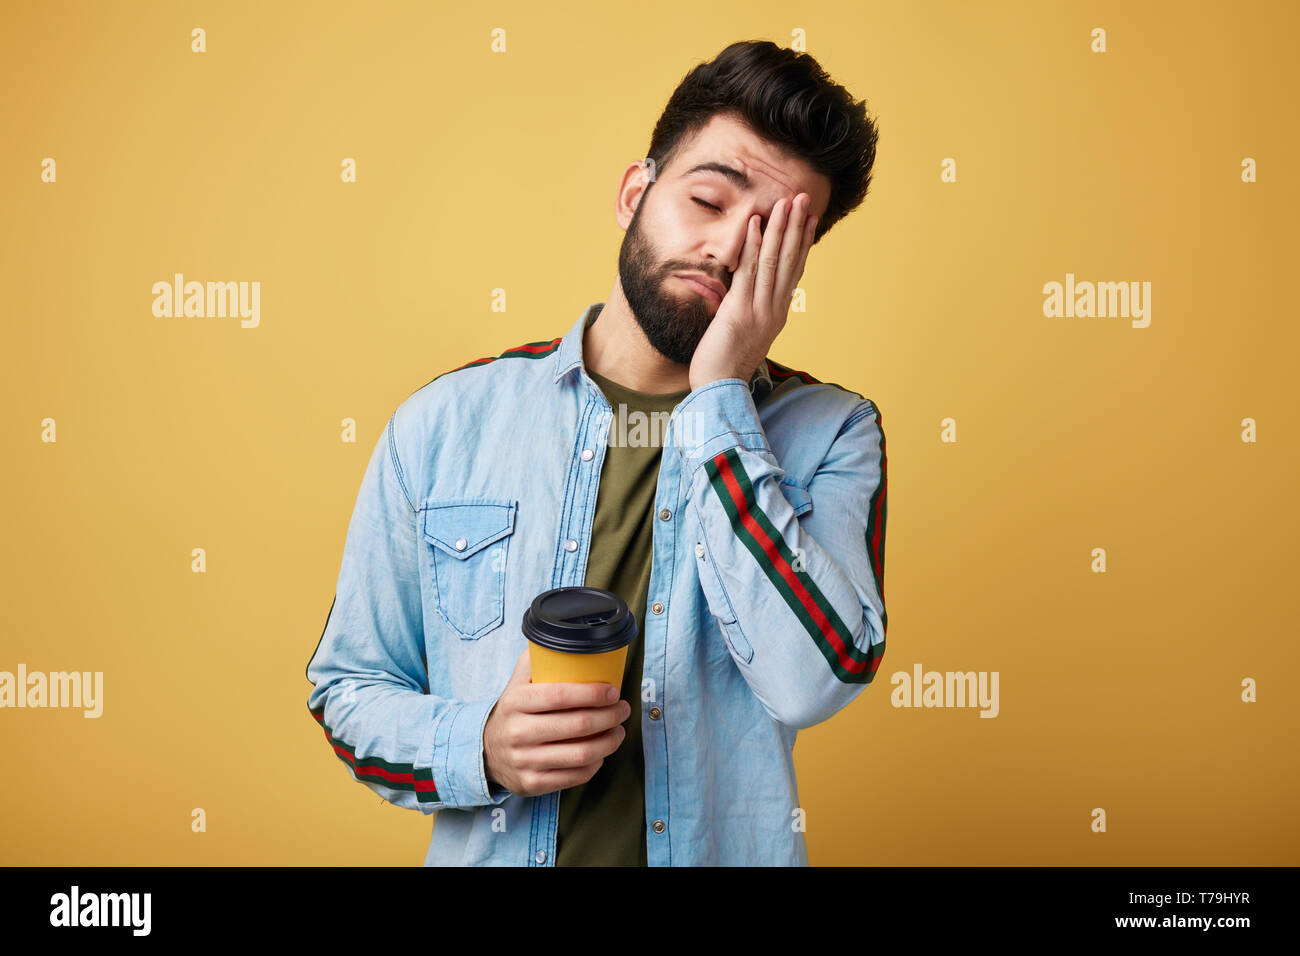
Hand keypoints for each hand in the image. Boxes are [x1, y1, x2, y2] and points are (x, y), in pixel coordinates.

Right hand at [482, 649, 630, 796]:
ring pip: (580, 754)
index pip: (560, 695)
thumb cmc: (513, 711)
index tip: (613, 691)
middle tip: (622, 709)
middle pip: (577, 726)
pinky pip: (574, 776)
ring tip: (618, 730)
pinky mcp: (532, 784)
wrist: (485, 751)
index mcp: (516, 702)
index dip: (592, 693)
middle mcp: (518, 732)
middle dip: (609, 716)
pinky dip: (595, 763)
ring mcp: (524, 761)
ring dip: (609, 742)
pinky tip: (602, 752)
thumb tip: (567, 634)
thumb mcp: (516, 682)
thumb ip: (537, 659)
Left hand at [688, 192, 816, 390]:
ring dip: (780, 228)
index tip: (808, 219)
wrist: (719, 391)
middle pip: (791, 261)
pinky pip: (749, 273)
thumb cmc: (726, 367)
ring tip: (786, 202)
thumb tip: (748, 295)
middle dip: (797, 227)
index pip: (795, 271)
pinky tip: (756, 224)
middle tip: (804, 198)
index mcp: (777, 315)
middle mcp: (774, 310)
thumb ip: (751, 313)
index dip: (802, 243)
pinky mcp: (740, 311)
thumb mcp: (746, 335)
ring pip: (775, 262)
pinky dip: (754, 246)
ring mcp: (760, 310)